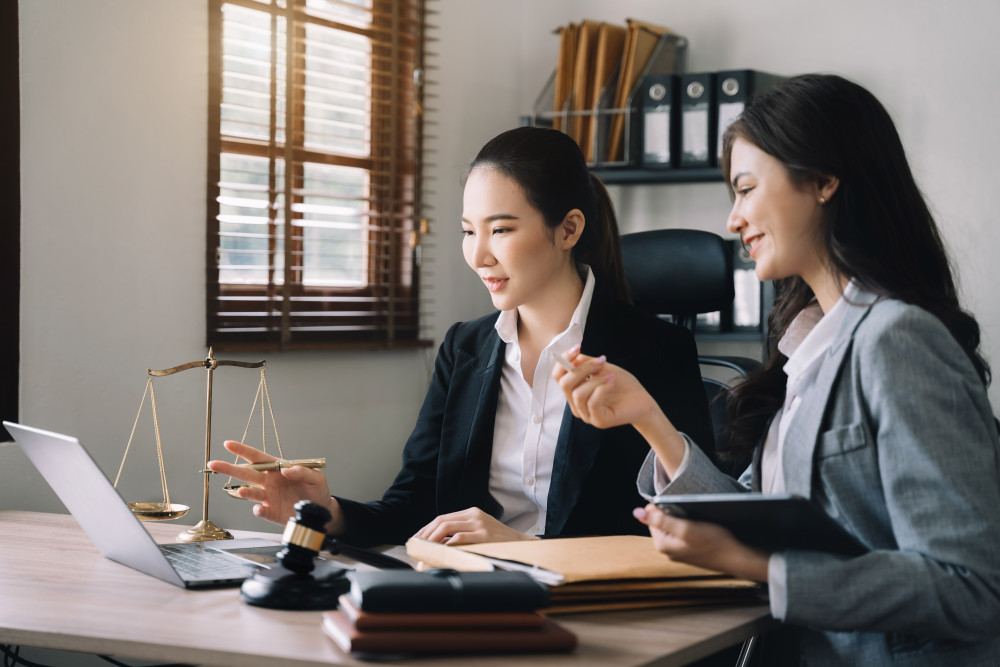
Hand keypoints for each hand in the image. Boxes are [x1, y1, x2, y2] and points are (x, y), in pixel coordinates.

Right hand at [207, 440, 343, 533]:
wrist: (321, 510)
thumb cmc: (316, 489)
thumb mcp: (316, 476)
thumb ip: (302, 470)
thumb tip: (286, 469)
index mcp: (277, 468)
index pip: (257, 457)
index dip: (243, 450)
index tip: (228, 444)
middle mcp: (269, 481)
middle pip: (246, 473)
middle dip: (229, 468)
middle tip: (213, 464)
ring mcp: (268, 497)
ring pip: (250, 492)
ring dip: (245, 492)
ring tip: (242, 491)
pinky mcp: (271, 512)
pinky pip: (261, 511)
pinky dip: (258, 510)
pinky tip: (259, 508)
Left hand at [412, 507, 538, 544]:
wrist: (521, 544)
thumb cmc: (498, 541)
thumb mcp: (480, 531)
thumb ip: (462, 533)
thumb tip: (438, 543)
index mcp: (472, 512)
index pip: (443, 517)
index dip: (427, 528)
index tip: (417, 537)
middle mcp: (474, 515)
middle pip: (442, 520)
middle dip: (425, 533)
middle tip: (415, 544)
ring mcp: (479, 525)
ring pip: (447, 527)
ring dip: (431, 538)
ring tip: (423, 547)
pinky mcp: (484, 536)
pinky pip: (460, 537)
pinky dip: (446, 543)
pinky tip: (439, 550)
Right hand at [553, 346, 687, 473]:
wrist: (642, 400)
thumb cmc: (621, 384)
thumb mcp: (602, 368)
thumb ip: (586, 363)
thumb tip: (574, 357)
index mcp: (574, 391)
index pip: (558, 376)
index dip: (564, 360)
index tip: (578, 347)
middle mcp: (576, 404)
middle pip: (564, 384)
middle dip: (581, 369)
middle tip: (600, 361)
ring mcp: (587, 415)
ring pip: (578, 394)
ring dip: (596, 380)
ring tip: (610, 375)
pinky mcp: (599, 421)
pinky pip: (592, 402)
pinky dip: (603, 388)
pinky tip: (612, 382)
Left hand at [633, 503, 770, 581]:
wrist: (737, 557)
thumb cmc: (714, 542)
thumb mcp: (686, 528)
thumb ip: (660, 520)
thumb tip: (637, 512)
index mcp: (662, 545)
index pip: (651, 516)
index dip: (664, 506)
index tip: (680, 507)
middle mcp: (667, 550)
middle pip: (661, 521)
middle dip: (672, 513)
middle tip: (690, 514)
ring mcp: (678, 552)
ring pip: (672, 526)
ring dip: (681, 519)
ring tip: (696, 520)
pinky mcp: (688, 550)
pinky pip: (682, 532)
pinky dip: (688, 526)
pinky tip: (701, 527)